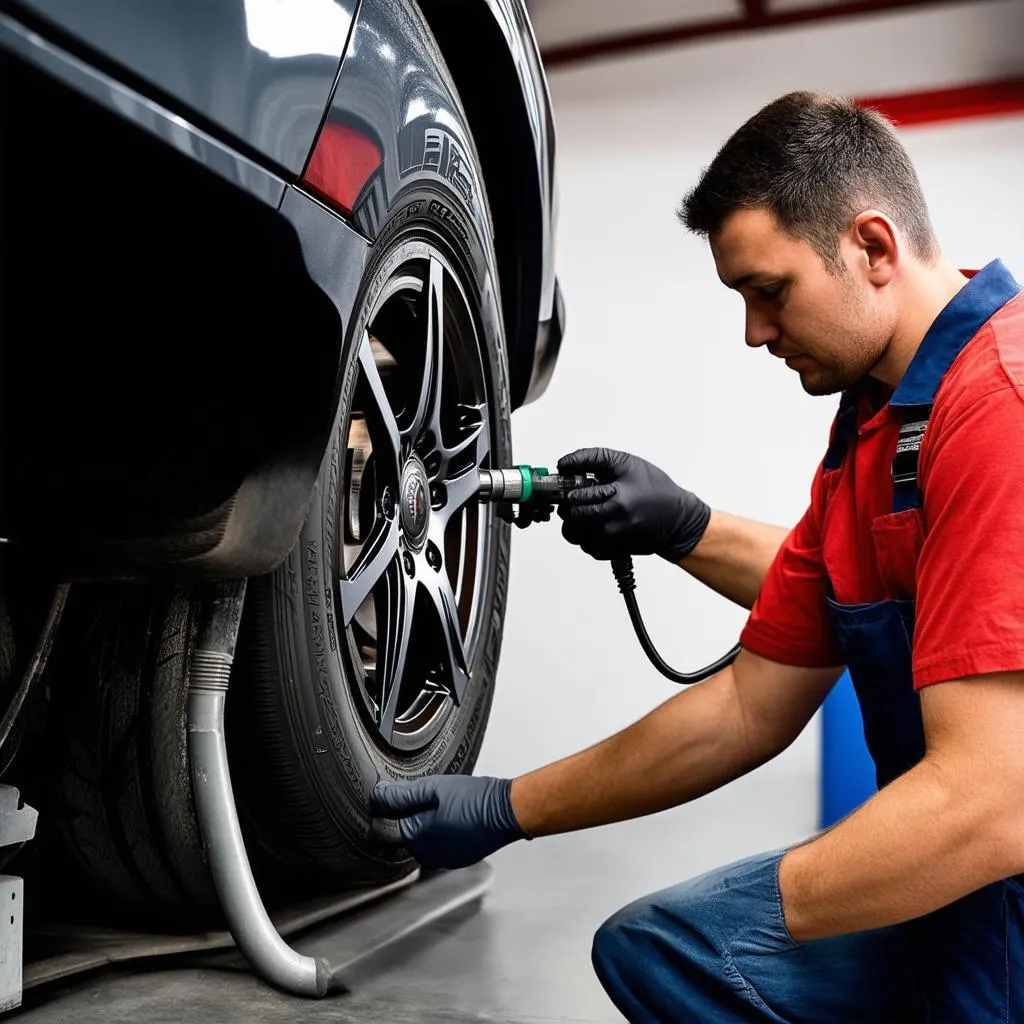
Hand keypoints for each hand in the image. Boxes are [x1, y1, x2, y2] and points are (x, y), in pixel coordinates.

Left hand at [370, 774, 528, 869]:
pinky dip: (445, 834)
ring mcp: (446, 860)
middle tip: (434, 798)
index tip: (411, 796)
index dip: (400, 808)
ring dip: (430, 826)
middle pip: (410, 835)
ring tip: (448, 807)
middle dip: (416, 817)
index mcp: (419, 838)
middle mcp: (429, 856)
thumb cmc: (476, 799)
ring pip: (426, 842)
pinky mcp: (460, 859)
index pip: (393, 826)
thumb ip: (404, 794)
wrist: (508, 811)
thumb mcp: (435, 788)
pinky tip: (457, 818)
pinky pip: (442, 847)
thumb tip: (379, 796)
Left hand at [557, 447, 709, 561]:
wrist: (677, 519)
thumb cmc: (655, 489)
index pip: (576, 496)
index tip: (568, 485)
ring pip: (574, 535)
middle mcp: (615, 522)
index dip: (567, 489)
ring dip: (574, 522)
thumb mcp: (626, 463)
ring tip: (585, 511)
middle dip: (569, 505)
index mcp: (618, 498)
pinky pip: (586, 547)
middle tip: (575, 498)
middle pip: (572, 516)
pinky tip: (596, 524)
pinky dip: (585, 536)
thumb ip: (592, 459)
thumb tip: (564, 464)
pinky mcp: (614, 551)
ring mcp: (613, 540)